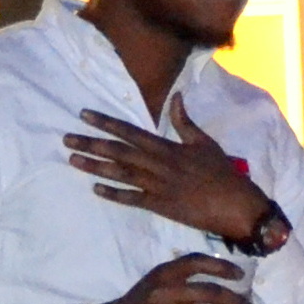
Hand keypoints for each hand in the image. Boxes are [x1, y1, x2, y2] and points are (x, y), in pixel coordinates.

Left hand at [65, 103, 274, 244]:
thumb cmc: (224, 174)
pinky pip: (133, 199)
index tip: (84, 115)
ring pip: (121, 173)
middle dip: (91, 143)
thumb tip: (176, 97)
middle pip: (118, 152)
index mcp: (168, 148)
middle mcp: (159, 165)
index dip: (106, 123)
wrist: (238, 206)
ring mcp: (158, 187)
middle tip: (66, 138)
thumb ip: (185, 122)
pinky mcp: (162, 206)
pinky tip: (95, 190)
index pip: (130, 131)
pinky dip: (114, 195)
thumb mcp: (205, 143)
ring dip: (95, 167)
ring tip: (73, 159)